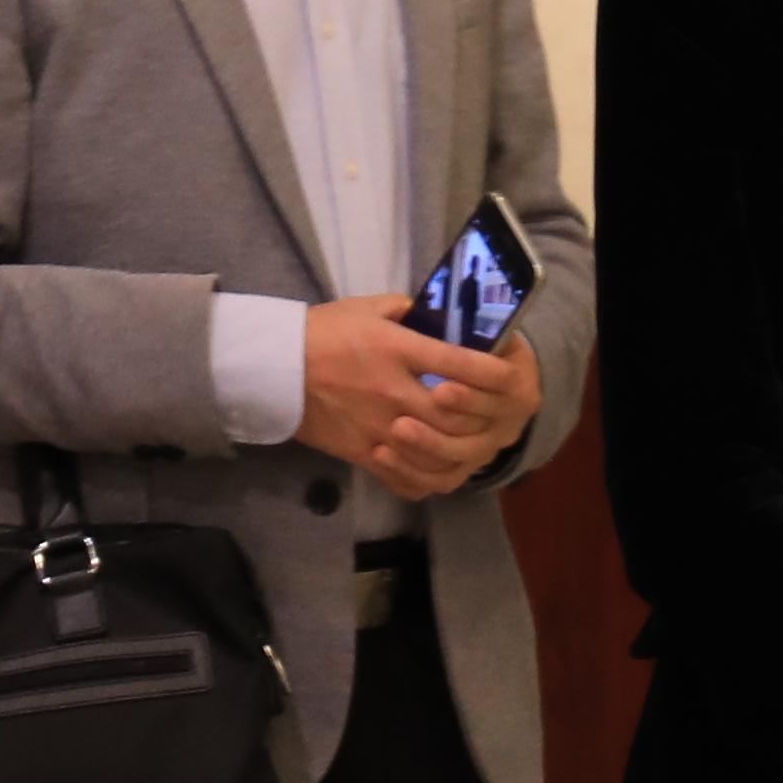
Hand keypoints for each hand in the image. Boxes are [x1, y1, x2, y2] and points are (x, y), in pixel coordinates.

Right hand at [302, 298, 525, 504]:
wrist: (273, 369)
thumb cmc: (321, 332)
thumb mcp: (367, 308)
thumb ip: (407, 310)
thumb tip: (439, 316)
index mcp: (395, 349)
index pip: (457, 362)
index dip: (491, 369)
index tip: (509, 371)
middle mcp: (392, 391)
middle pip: (455, 413)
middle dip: (482, 413)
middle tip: (494, 410)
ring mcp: (378, 426)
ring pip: (436, 448)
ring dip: (460, 445)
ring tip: (471, 438)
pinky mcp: (362, 452)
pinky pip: (404, 475)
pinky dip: (427, 475)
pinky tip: (438, 465)